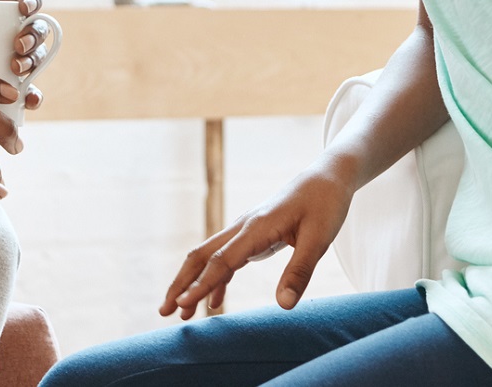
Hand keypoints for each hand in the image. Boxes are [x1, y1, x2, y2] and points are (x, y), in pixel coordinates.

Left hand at [0, 0, 49, 112]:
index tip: (23, 8)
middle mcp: (7, 39)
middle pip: (35, 30)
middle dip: (32, 37)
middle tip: (17, 48)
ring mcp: (11, 66)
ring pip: (36, 59)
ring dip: (34, 62)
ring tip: (16, 70)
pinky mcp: (10, 93)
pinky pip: (29, 92)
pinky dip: (32, 96)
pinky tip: (27, 101)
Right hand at [160, 160, 358, 319]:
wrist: (327, 177)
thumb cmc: (325, 205)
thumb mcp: (319, 240)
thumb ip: (300, 273)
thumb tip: (284, 306)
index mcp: (256, 228)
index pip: (221, 261)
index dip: (200, 285)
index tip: (182, 306)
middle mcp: (243, 228)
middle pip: (201, 257)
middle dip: (180, 284)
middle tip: (164, 311)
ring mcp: (245, 231)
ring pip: (209, 258)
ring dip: (193, 283)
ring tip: (182, 313)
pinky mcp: (252, 235)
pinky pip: (226, 259)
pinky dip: (216, 280)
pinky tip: (214, 302)